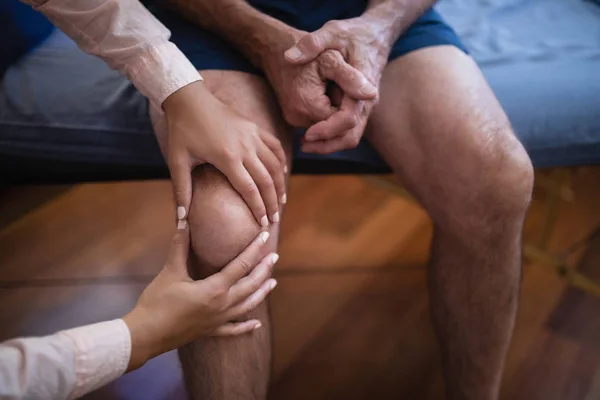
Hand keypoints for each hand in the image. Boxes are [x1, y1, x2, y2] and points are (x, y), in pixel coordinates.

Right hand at [123, 223, 277, 369]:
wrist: (144, 335)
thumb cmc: (157, 302)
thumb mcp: (169, 271)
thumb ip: (179, 245)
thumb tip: (184, 218)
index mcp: (214, 289)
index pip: (241, 265)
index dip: (255, 248)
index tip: (265, 236)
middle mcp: (222, 305)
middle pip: (250, 285)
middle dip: (264, 270)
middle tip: (274, 256)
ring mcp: (218, 321)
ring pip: (247, 306)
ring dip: (261, 294)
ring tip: (273, 283)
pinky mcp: (210, 332)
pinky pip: (233, 330)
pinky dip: (246, 327)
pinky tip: (256, 325)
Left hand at [163, 81, 285, 226]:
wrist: (189, 98)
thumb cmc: (181, 130)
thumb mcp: (177, 161)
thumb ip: (181, 191)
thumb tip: (180, 220)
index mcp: (227, 157)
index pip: (249, 189)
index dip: (259, 209)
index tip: (263, 224)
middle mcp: (245, 147)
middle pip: (266, 180)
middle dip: (272, 202)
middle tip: (275, 220)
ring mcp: (252, 135)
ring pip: (275, 164)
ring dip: (280, 184)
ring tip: (281, 201)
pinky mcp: (254, 127)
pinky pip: (274, 146)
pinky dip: (281, 161)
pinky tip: (281, 173)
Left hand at [284, 17, 391, 153]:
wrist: (377, 34)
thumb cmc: (354, 33)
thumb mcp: (333, 32)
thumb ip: (312, 44)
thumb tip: (289, 58)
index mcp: (363, 85)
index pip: (347, 119)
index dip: (326, 129)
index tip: (306, 133)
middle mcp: (368, 101)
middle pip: (351, 136)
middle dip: (326, 145)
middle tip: (303, 145)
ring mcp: (365, 107)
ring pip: (350, 137)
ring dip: (328, 144)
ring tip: (304, 143)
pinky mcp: (360, 108)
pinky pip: (348, 130)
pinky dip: (331, 135)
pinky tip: (311, 132)